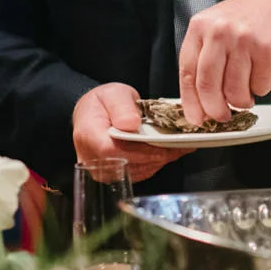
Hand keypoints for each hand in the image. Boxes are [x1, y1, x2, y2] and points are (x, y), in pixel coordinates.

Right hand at [72, 83, 191, 181]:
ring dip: (160, 160)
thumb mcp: (113, 94)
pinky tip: (169, 152)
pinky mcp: (115, 175)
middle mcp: (92, 159)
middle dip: (158, 156)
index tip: (163, 147)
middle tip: (182, 145)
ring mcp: (103, 170)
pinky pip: (138, 173)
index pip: (113, 151)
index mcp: (88, 136)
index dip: (141, 152)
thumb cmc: (103, 102)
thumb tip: (131, 124)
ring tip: (181, 147)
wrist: (94, 114)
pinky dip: (156, 163)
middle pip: (128, 164)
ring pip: (137, 172)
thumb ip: (121, 107)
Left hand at [178, 0, 270, 126]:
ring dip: (241, 100)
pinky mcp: (267, 50)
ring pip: (234, 92)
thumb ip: (206, 55)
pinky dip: (261, 88)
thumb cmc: (254, 18)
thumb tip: (198, 99)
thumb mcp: (219, 26)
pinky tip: (263, 74)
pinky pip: (260, 87)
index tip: (196, 118)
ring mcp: (244, 40)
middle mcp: (220, 31)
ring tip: (247, 92)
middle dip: (215, 109)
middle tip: (222, 116)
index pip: (187, 72)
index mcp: (201, 26)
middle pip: (207, 86)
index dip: (191, 102)